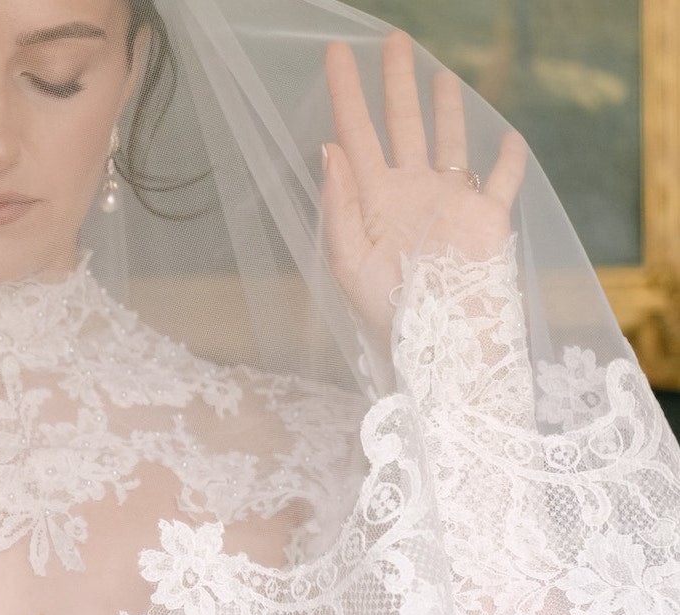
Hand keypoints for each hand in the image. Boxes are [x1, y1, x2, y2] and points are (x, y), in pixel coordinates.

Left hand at [322, 31, 528, 342]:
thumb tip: (329, 149)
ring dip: (446, 108)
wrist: (440, 349)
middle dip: (395, 84)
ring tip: (438, 74)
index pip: (355, 137)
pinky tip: (508, 138)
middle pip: (401, 126)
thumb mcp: (350, 264)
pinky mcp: (488, 219)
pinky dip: (508, 158)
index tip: (336, 53)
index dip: (346, 95)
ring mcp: (450, 204)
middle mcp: (411, 195)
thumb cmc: (388, 318)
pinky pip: (502, 179)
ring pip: (449, 141)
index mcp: (373, 203)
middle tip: (392, 41)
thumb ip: (340, 207)